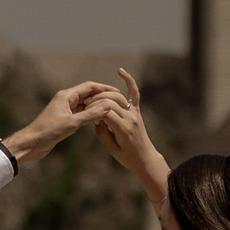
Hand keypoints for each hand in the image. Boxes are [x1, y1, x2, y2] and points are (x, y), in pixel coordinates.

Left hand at [4, 82, 129, 163]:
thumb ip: (90, 114)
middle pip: (88, 94)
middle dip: (102, 96)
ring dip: (97, 106)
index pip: (89, 87)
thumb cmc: (48, 131)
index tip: (117, 92)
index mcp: (66, 95)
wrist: (32, 143)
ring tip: (112, 109)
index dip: (104, 88)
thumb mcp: (72, 123)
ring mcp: (65, 109)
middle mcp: (66, 99)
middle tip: (118, 100)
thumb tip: (107, 106)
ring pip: (85, 104)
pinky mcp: (65, 118)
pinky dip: (91, 114)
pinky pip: (81, 113)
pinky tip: (100, 119)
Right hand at [91, 69, 166, 198]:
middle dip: (95, 101)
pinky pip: (134, 93)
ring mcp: (135, 113)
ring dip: (103, 94)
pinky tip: (120, 71)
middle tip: (86, 106)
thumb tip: (96, 117)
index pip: (105, 112)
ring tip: (93, 99)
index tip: (85, 112)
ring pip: (117, 96)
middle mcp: (130, 118)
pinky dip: (129, 81)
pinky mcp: (136, 111)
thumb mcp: (111, 148)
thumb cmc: (127, 156)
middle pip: (110, 101)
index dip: (93, 110)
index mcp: (123, 129)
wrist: (145, 158)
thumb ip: (102, 132)